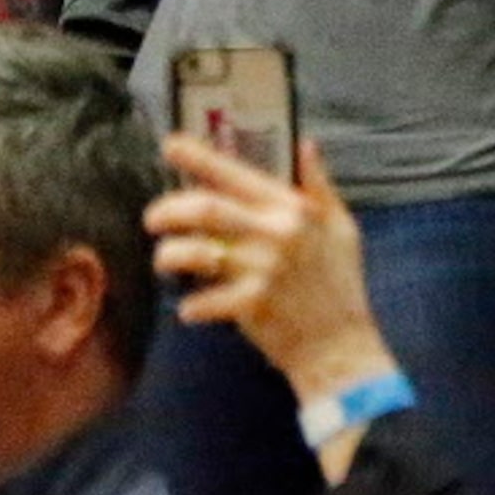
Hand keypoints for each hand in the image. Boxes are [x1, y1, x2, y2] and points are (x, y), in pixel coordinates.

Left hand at [148, 138, 393, 402]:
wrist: (342, 349)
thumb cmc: (340, 287)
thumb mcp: (342, 228)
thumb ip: (320, 185)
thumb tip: (306, 145)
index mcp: (293, 210)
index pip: (237, 174)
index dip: (198, 157)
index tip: (169, 146)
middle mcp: (275, 235)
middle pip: (206, 209)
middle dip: (168, 209)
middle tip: (152, 218)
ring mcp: (262, 271)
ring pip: (197, 252)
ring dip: (170, 255)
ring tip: (163, 260)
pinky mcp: (253, 306)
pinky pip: (205, 300)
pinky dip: (191, 305)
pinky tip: (188, 308)